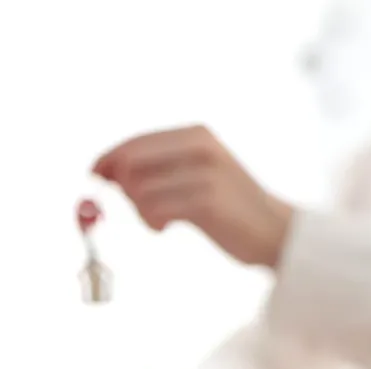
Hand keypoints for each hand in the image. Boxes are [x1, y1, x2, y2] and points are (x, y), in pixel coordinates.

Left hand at [93, 125, 293, 267]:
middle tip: (137, 206)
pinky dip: (152, 222)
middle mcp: (200, 147)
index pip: (135, 142)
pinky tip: (165, 228)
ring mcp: (204, 173)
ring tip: (159, 221)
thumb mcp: (196, 174)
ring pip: (139, 189)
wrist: (276, 231)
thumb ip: (158, 168)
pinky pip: (154, 210)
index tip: (94, 176)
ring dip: (140, 211)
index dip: (107, 159)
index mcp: (196, 135)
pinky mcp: (206, 201)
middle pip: (130, 161)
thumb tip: (108, 173)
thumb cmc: (229, 207)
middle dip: (121, 185)